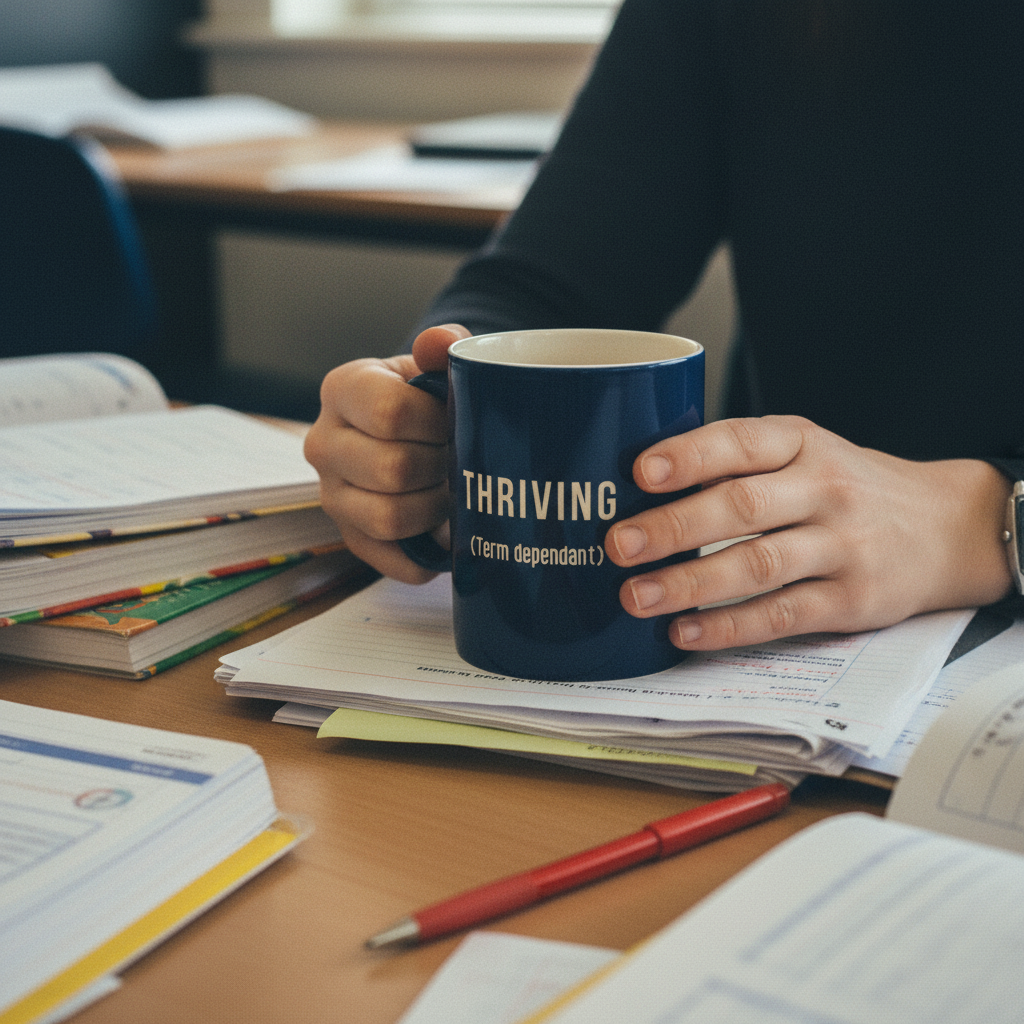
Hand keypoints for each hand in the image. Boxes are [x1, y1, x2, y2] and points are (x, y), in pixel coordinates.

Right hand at [304, 324, 469, 581]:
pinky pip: (392, 560)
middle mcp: (324, 444)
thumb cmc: (427, 398)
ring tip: (451, 489)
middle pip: (392, 469)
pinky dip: (428, 555)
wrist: (414, 434)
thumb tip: (440, 344)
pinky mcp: (351, 538)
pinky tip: (446, 534)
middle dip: (440, 466)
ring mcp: (332, 496)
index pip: (390, 413)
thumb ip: (441, 348)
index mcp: (342, 389)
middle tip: (458, 458)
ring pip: (389, 518)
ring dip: (435, 508)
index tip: (452, 420)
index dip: (436, 422)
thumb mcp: (434, 365)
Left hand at [606, 416, 1014, 649]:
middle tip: (619, 544)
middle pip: (742, 506)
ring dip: (690, 583)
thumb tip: (643, 491)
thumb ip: (740, 463)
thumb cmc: (847, 487)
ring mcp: (842, 546)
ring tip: (636, 596)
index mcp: (802, 443)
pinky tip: (685, 631)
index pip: (741, 442)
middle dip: (674, 527)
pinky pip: (783, 615)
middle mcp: (824, 489)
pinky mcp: (853, 600)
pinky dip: (729, 626)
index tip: (641, 471)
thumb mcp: (805, 452)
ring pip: (757, 565)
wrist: (946, 527)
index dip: (690, 456)